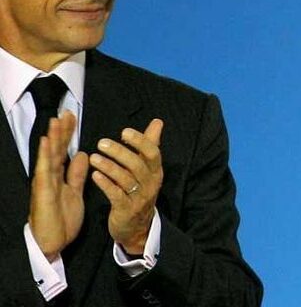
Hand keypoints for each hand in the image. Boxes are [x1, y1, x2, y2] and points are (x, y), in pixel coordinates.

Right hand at [29, 111, 88, 260]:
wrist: (53, 243)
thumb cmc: (61, 219)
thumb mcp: (74, 192)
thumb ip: (77, 174)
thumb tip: (83, 155)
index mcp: (58, 176)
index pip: (64, 150)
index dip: (68, 134)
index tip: (72, 116)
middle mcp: (50, 177)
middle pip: (56, 149)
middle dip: (61, 130)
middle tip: (66, 111)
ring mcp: (45, 183)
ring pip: (50, 156)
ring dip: (53, 137)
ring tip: (56, 119)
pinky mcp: (43, 192)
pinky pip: (44, 171)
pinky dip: (45, 155)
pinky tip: (46, 142)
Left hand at [90, 119, 163, 254]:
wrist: (138, 226)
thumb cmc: (140, 190)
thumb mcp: (148, 169)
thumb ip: (150, 144)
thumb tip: (158, 122)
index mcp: (155, 171)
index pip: (153, 153)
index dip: (140, 141)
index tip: (124, 131)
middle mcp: (150, 183)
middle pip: (137, 165)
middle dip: (120, 152)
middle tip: (101, 143)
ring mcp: (139, 198)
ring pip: (125, 179)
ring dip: (109, 167)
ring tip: (94, 158)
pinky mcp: (126, 210)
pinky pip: (116, 195)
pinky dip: (105, 184)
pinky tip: (95, 175)